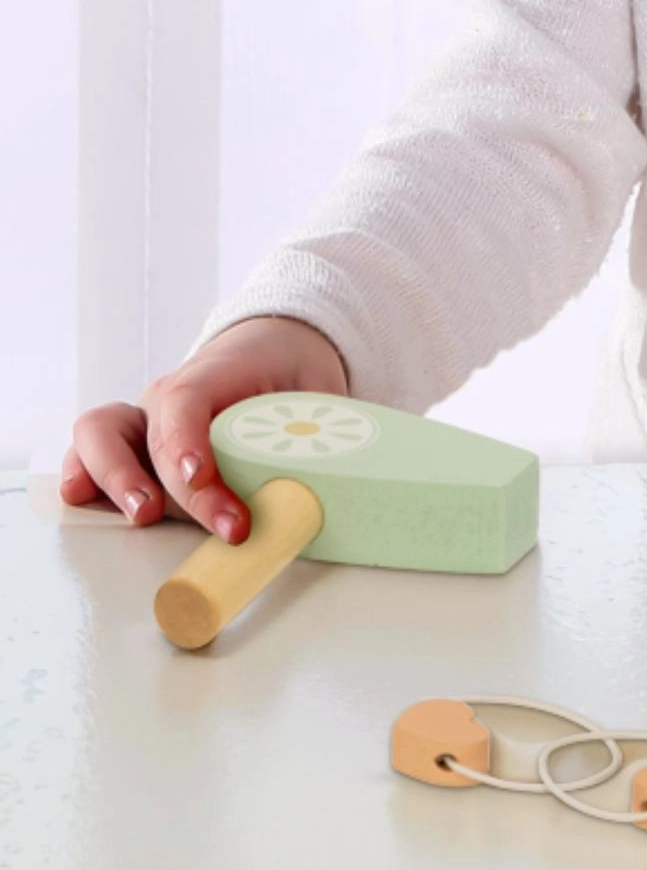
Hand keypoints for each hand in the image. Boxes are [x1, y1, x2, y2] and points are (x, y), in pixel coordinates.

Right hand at [60, 317, 351, 543]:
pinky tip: (83, 499)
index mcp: (215, 373)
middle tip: (207, 523)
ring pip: (100, 433)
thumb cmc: (294, 374)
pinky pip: (89, 449)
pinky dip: (84, 474)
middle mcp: (169, 395)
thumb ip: (322, 428)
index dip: (186, 443)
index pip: (187, 402)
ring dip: (112, 479)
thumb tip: (339, 477)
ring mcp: (144, 417)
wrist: (275, 346)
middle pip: (151, 435)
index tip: (200, 479)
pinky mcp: (132, 441)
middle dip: (177, 489)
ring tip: (142, 517)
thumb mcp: (319, 390)